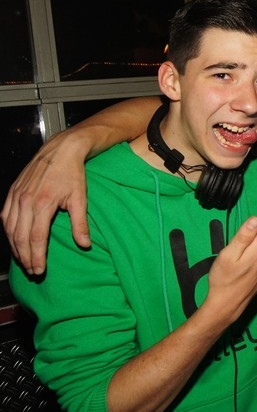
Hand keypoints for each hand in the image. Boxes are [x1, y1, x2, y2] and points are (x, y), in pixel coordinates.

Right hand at [1, 130, 90, 274]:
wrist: (61, 150)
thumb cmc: (73, 173)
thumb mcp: (80, 198)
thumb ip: (80, 223)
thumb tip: (85, 244)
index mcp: (43, 203)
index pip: (37, 238)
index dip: (37, 257)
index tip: (39, 270)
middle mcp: (25, 201)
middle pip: (21, 237)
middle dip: (25, 257)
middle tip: (32, 271)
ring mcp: (16, 196)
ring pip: (10, 229)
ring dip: (15, 247)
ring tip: (24, 260)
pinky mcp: (12, 192)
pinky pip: (5, 216)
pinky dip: (8, 232)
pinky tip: (14, 240)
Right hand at [202, 192, 256, 323]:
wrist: (227, 305)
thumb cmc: (224, 279)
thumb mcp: (228, 254)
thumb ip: (243, 236)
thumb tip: (256, 220)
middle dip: (251, 234)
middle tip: (234, 251)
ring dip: (252, 246)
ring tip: (237, 262)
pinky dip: (255, 254)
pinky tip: (244, 267)